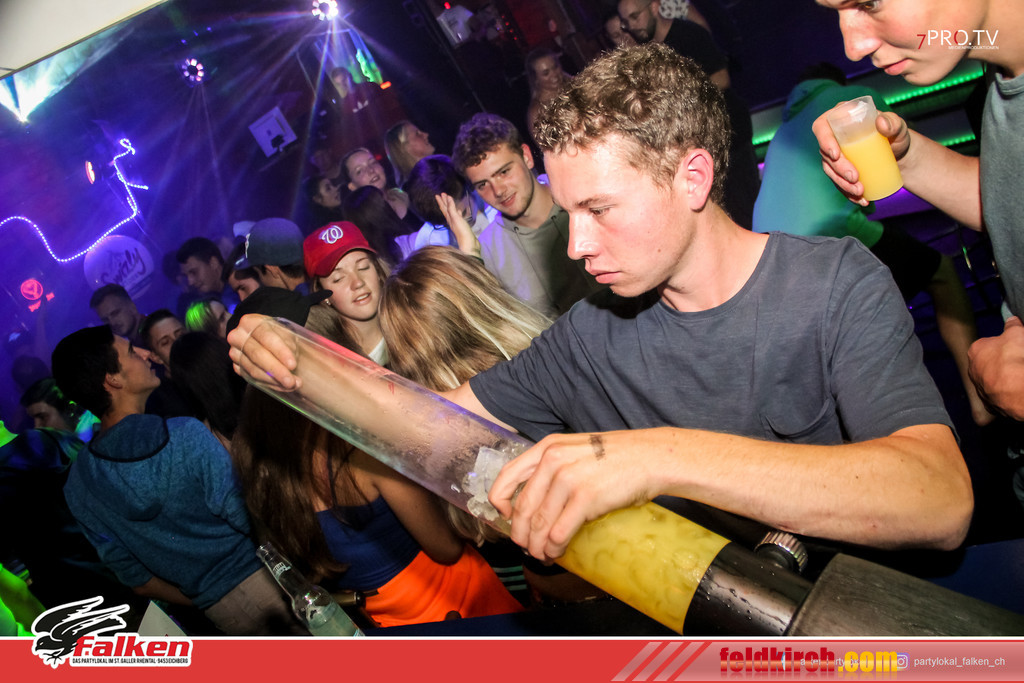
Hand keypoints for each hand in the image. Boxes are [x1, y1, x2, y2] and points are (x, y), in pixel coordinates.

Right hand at [226, 313, 300, 390]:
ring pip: (253, 370)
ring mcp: (235, 352)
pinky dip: (268, 384)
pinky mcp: (236, 366)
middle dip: (276, 370)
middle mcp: (238, 336)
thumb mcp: (284, 331)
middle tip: (291, 381)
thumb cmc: (276, 333)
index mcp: (250, 322)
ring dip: (274, 381)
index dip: (280, 351)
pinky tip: (281, 386)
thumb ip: (288, 343)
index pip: (266, 337)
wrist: (263, 337)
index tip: (293, 364)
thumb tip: (291, 364)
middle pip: (257, 355)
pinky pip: (251, 378)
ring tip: (292, 385)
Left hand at [435, 193, 480, 258]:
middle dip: (444, 202)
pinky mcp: (462, 225)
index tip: (437, 195)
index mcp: (449, 218)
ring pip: (452, 212)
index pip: (444, 208)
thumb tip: (448, 198)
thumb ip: (452, 208)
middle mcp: (451, 220)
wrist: (469, 243)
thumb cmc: (462, 230)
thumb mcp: (456, 218)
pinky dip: (458, 212)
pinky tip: (460, 211)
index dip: (441, 201)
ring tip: (450, 200)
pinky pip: (458, 216)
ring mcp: (457, 223)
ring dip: (450, 206)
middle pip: (446, 209)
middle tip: (442, 194)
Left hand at [488, 430, 654, 561]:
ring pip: (539, 523)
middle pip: (523, 506)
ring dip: (536, 546)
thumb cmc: (616, 457)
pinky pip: (559, 532)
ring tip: (541, 554)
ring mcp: (568, 479)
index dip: (500, 500)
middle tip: (525, 546)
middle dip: (521, 533)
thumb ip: (553, 466)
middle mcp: (553, 461)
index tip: (506, 516)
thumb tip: (536, 498)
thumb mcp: (575, 450)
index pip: (507, 475)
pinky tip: (556, 552)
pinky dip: (553, 548)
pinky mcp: (586, 498)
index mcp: (547, 448)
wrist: (649, 456)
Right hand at [812, 107, 909, 205]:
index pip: (822, 127)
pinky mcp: (840, 170)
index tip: (836, 155)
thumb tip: (880, 123)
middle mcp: (834, 136)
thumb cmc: (897, 135)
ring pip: (830, 170)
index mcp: (841, 118)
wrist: (900, 154)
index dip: (824, 141)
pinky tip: (859, 200)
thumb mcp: (898, 127)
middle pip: (826, 153)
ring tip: (859, 192)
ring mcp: (836, 154)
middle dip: (838, 169)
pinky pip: (838, 182)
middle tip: (854, 178)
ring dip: (841, 183)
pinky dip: (847, 193)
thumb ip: (893, 122)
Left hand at [968, 317, 1023, 420]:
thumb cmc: (1013, 357)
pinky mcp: (990, 404)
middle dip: (1003, 363)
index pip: (988, 344)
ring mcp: (980, 389)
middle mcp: (973, 370)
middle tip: (1018, 361)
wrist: (1017, 389)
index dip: (1004, 345)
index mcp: (975, 351)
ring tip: (1019, 377)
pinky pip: (1001, 396)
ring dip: (1006, 379)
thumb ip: (1012, 325)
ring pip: (994, 381)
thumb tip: (1011, 320)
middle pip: (990, 364)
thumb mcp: (1015, 333)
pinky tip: (1017, 390)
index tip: (1014, 346)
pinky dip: (1008, 393)